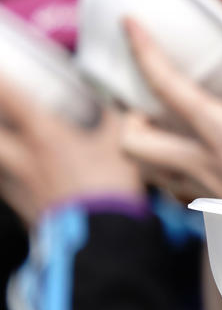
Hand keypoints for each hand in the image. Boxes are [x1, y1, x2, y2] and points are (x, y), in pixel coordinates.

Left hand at [0, 74, 142, 225]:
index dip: (1, 80)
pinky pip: (2, 185)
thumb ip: (116, 121)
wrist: (100, 242)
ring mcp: (15, 184)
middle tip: (1, 107)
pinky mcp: (20, 207)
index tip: (0, 67)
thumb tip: (120, 104)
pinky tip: (13, 174)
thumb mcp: (122, 149)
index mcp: (44, 136)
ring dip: (0, 148)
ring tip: (7, 142)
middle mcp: (21, 157)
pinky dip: (5, 176)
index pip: (9, 96)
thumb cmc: (109, 193)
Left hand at [121, 19, 221, 206]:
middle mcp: (200, 162)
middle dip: (130, 117)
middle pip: (133, 140)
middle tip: (148, 102)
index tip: (129, 23)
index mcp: (220, 133)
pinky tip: (201, 163)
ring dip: (146, 146)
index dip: (144, 51)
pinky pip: (176, 188)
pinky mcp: (216, 211)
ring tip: (165, 130)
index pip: (168, 85)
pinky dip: (173, 171)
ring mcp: (204, 191)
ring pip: (148, 168)